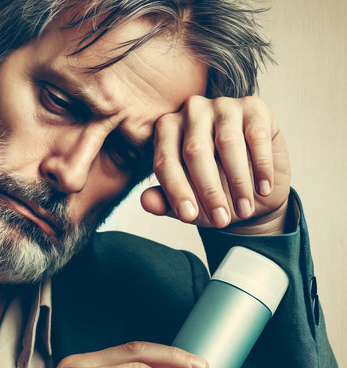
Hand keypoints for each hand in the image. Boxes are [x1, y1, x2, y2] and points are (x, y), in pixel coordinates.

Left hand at [141, 96, 290, 234]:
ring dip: (238, 182)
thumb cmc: (213, 193)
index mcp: (167, 130)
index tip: (189, 218)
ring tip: (244, 210)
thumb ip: (165, 201)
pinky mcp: (254, 107)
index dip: (176, 191)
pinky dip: (261, 167)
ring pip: (228, 143)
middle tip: (220, 220)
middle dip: (209, 192)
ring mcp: (223, 106)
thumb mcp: (188, 202)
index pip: (165, 161)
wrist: (251, 191)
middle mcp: (192, 111)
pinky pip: (257, 137)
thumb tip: (146, 202)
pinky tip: (263, 189)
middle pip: (195, 151)